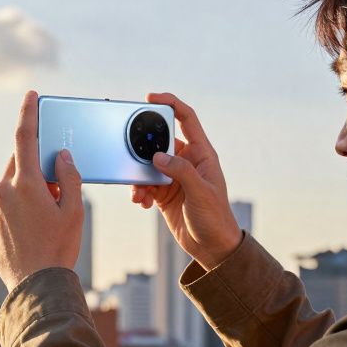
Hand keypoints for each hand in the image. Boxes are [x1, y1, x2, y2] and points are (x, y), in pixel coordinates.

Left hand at [0, 90, 84, 291]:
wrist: (35, 286)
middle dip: (37, 165)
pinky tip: (33, 227)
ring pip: (11, 184)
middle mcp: (2, 191)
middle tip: (56, 184)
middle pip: (19, 162)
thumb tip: (61, 157)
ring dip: (28, 188)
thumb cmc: (58, 249)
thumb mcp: (74, 212)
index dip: (29, 112)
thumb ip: (70, 177)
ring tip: (46, 214)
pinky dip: (18, 205)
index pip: (25, 137)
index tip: (31, 96)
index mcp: (25, 183)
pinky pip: (3, 203)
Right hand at [131, 92, 242, 269]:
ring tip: (137, 191)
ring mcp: (174, 177)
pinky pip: (144, 184)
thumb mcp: (201, 193)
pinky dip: (138, 191)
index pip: (186, 119)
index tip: (150, 98)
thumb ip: (181, 172)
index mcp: (202, 154)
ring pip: (147, 165)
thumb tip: (158, 157)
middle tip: (131, 152)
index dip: (170, 104)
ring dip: (138, 176)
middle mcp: (187, 162)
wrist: (212, 247)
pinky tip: (140, 202)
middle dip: (143, 147)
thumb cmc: (216, 218)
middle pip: (160, 142)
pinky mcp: (163, 193)